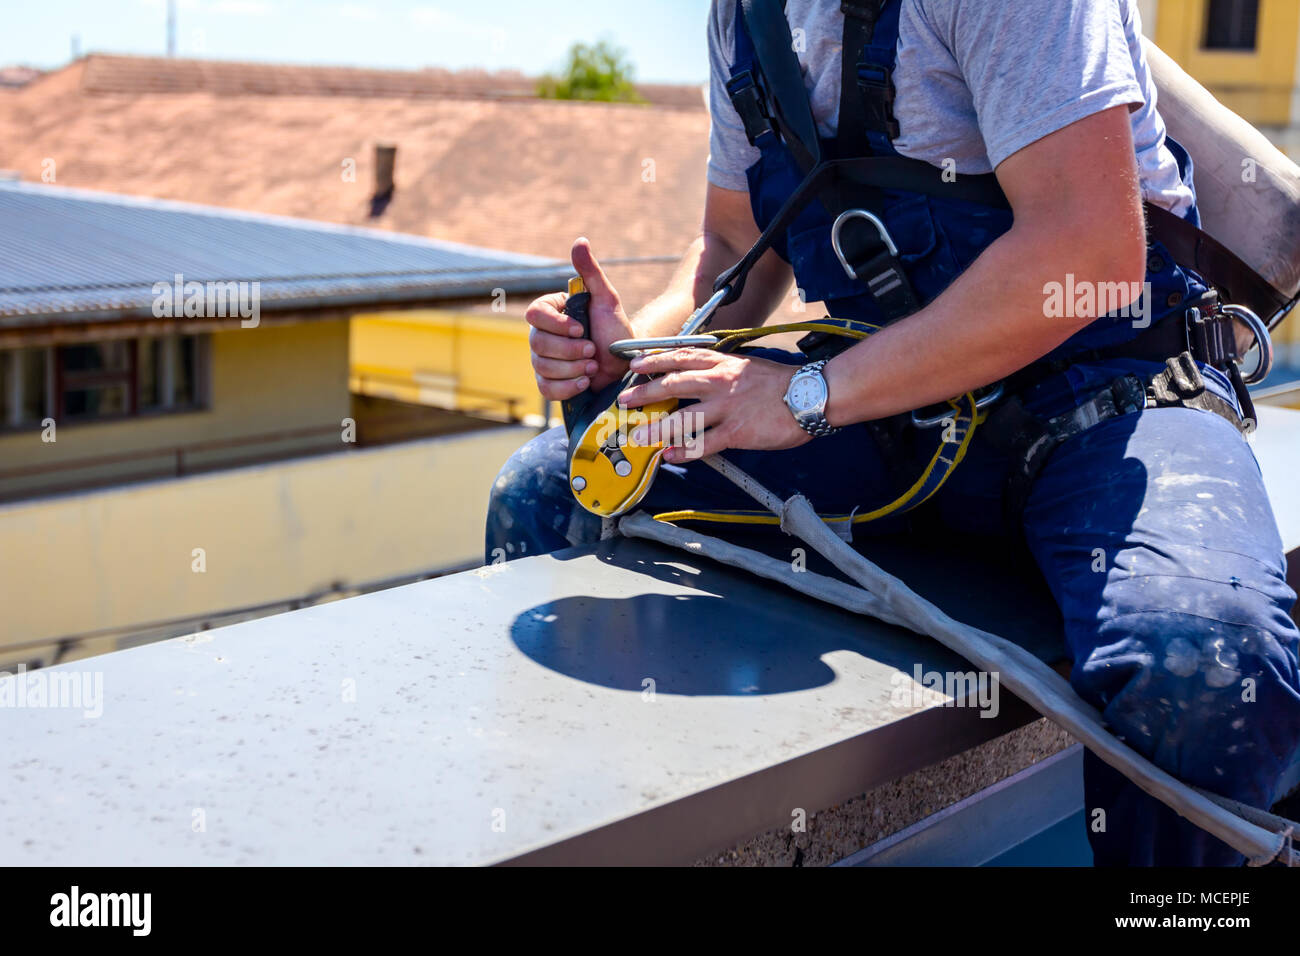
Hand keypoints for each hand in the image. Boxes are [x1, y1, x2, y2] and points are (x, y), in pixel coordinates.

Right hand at [525, 237, 634, 399]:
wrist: (625, 363)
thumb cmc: (615, 330)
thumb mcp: (607, 299)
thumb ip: (591, 273)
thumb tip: (580, 241)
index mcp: (551, 312)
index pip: (534, 314)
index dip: (557, 325)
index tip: (581, 330)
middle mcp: (542, 335)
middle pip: (538, 344)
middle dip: (569, 351)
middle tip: (593, 351)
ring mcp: (543, 360)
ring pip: (542, 366)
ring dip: (572, 368)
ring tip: (593, 365)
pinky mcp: (549, 382)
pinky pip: (545, 388)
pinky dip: (567, 387)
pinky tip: (585, 381)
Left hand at [616, 349, 809, 462]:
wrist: (810, 395)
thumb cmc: (781, 383)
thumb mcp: (748, 365)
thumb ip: (724, 369)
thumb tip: (702, 375)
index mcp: (724, 363)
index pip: (682, 357)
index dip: (655, 361)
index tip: (634, 364)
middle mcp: (720, 382)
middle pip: (674, 385)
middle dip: (645, 393)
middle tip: (625, 401)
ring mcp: (727, 407)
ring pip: (684, 418)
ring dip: (658, 428)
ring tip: (638, 436)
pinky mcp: (737, 431)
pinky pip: (704, 443)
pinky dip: (684, 450)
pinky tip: (669, 455)